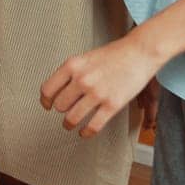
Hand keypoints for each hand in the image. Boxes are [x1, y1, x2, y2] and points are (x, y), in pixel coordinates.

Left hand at [40, 34, 162, 137]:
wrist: (139, 52)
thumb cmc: (114, 54)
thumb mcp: (85, 58)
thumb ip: (71, 73)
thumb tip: (59, 93)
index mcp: (72, 65)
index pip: (48, 89)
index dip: (46, 101)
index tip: (47, 106)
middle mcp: (82, 79)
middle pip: (60, 106)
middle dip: (62, 111)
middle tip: (66, 113)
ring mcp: (97, 93)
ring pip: (72, 118)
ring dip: (70, 124)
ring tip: (71, 125)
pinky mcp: (112, 104)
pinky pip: (93, 126)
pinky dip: (86, 132)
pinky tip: (85, 132)